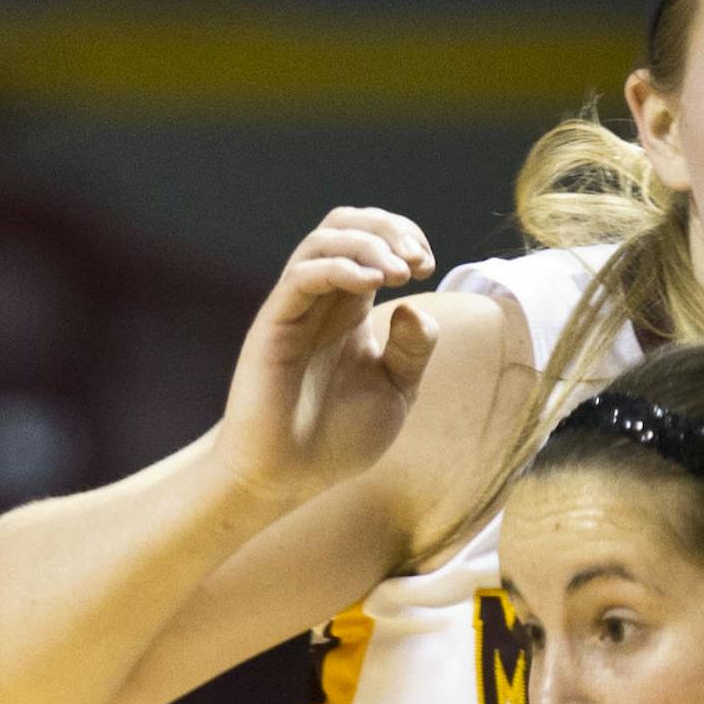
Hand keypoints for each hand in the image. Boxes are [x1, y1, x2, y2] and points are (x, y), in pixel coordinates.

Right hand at [214, 207, 439, 502]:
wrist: (289, 477)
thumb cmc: (338, 437)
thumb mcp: (395, 391)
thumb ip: (413, 349)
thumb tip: (415, 305)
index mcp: (350, 309)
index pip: (370, 243)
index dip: (401, 237)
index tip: (428, 264)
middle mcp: (321, 300)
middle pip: (344, 226)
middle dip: (387, 228)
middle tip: (418, 259)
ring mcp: (296, 309)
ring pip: (322, 242)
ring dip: (367, 245)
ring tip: (400, 271)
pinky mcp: (275, 326)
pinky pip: (300, 277)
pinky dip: (338, 268)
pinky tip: (372, 282)